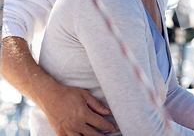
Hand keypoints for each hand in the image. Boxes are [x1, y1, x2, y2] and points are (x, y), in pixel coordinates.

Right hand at [1, 37, 115, 135]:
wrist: (49, 95)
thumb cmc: (68, 93)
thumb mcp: (85, 95)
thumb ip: (96, 105)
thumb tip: (107, 112)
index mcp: (83, 113)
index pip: (100, 123)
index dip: (108, 127)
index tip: (113, 128)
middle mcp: (75, 123)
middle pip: (93, 134)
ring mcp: (67, 129)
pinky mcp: (59, 132)